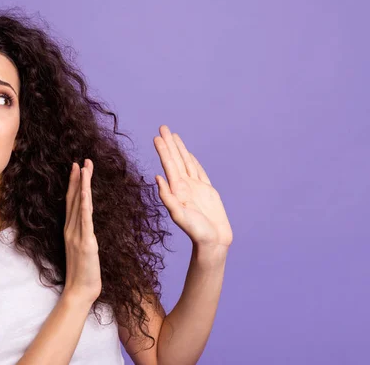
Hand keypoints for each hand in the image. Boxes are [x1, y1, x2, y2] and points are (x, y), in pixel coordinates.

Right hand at [62, 159, 101, 304]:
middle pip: (74, 199)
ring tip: (85, 168)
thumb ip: (83, 234)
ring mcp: (77, 235)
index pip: (72, 202)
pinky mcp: (86, 243)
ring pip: (79, 205)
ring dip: (82, 185)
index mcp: (71, 229)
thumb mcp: (83, 248)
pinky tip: (86, 192)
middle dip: (78, 178)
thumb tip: (86, 223)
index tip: (77, 168)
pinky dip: (85, 204)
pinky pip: (85, 220)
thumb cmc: (83, 272)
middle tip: (82, 160)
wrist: (80, 291)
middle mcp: (71, 229)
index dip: (74, 184)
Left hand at [154, 125, 232, 249]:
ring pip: (187, 163)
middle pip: (176, 159)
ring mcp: (196, 188)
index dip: (163, 150)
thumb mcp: (179, 216)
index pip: (169, 165)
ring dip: (180, 149)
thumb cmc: (196, 232)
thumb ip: (167, 197)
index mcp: (177, 190)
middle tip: (163, 127)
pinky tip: (188, 154)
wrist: (212, 243)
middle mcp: (185, 186)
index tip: (157, 137)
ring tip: (173, 135)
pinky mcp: (207, 191)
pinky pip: (199, 172)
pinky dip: (193, 161)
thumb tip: (157, 178)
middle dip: (169, 143)